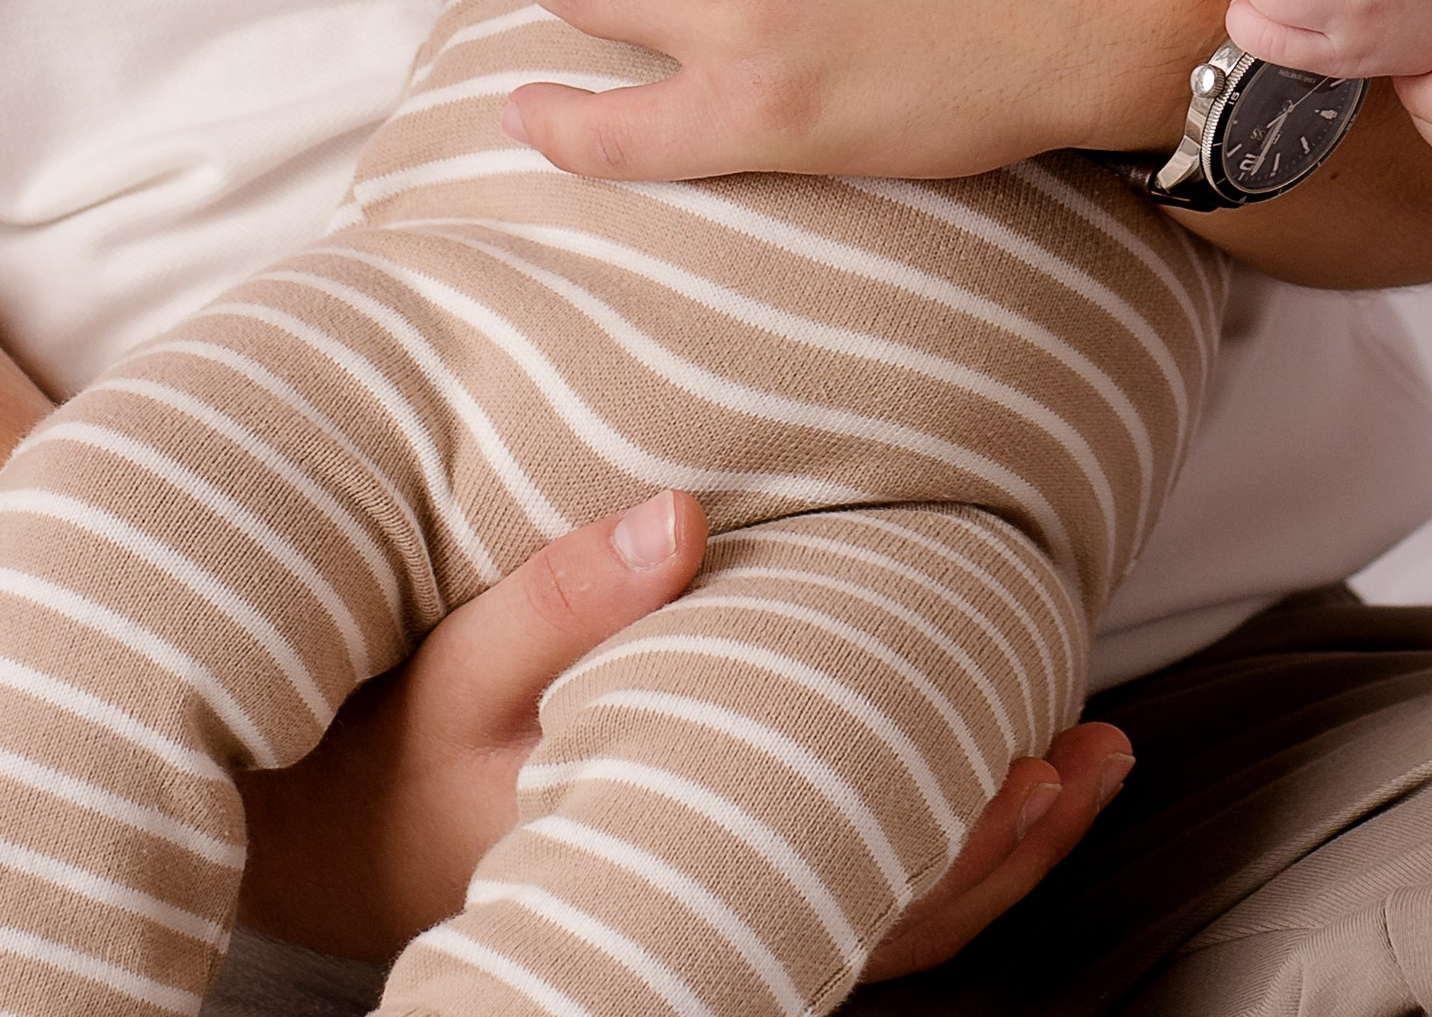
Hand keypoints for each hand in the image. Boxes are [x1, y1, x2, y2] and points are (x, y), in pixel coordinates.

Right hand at [234, 490, 1125, 974]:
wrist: (340, 831)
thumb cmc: (400, 741)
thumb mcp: (456, 663)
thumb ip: (558, 597)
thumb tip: (678, 517)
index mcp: (646, 863)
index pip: (827, 875)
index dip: (944, 841)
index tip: (1029, 762)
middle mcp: (695, 905)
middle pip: (881, 911)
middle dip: (999, 848)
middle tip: (1088, 760)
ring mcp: (714, 900)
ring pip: (882, 915)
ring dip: (995, 852)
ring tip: (1091, 765)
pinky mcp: (717, 875)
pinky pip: (851, 892)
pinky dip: (941, 848)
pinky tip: (1010, 771)